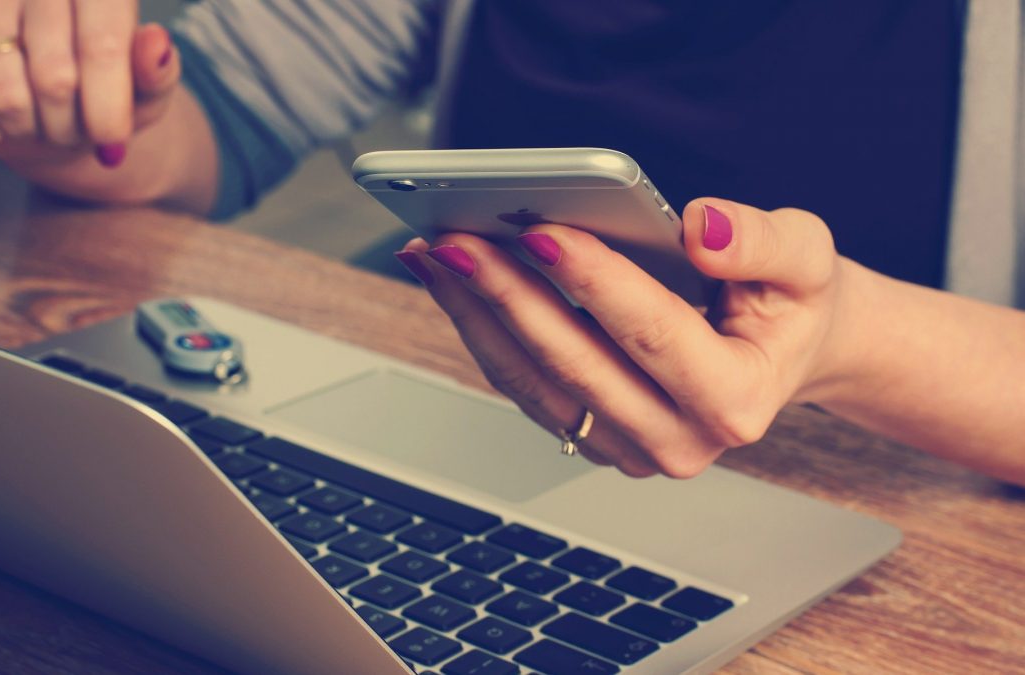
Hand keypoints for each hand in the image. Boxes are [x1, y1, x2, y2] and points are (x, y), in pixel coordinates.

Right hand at [0, 0, 179, 167]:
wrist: (42, 88)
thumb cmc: (103, 87)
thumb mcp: (144, 88)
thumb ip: (157, 73)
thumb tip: (157, 44)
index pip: (101, 48)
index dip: (107, 108)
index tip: (112, 143)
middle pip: (54, 80)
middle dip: (70, 127)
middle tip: (74, 130)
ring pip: (6, 97)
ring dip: (29, 131)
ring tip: (39, 121)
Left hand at [396, 199, 847, 477]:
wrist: (781, 352)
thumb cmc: (790, 304)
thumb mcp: (807, 259)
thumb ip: (764, 242)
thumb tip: (701, 229)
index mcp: (736, 400)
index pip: (653, 335)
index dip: (595, 282)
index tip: (541, 231)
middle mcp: (679, 441)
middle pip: (576, 365)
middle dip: (510, 296)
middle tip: (457, 239)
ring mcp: (629, 448)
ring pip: (534, 383)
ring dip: (478, 315)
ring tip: (436, 253)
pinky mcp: (592, 436)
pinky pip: (524, 387)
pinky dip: (483, 330)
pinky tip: (453, 281)